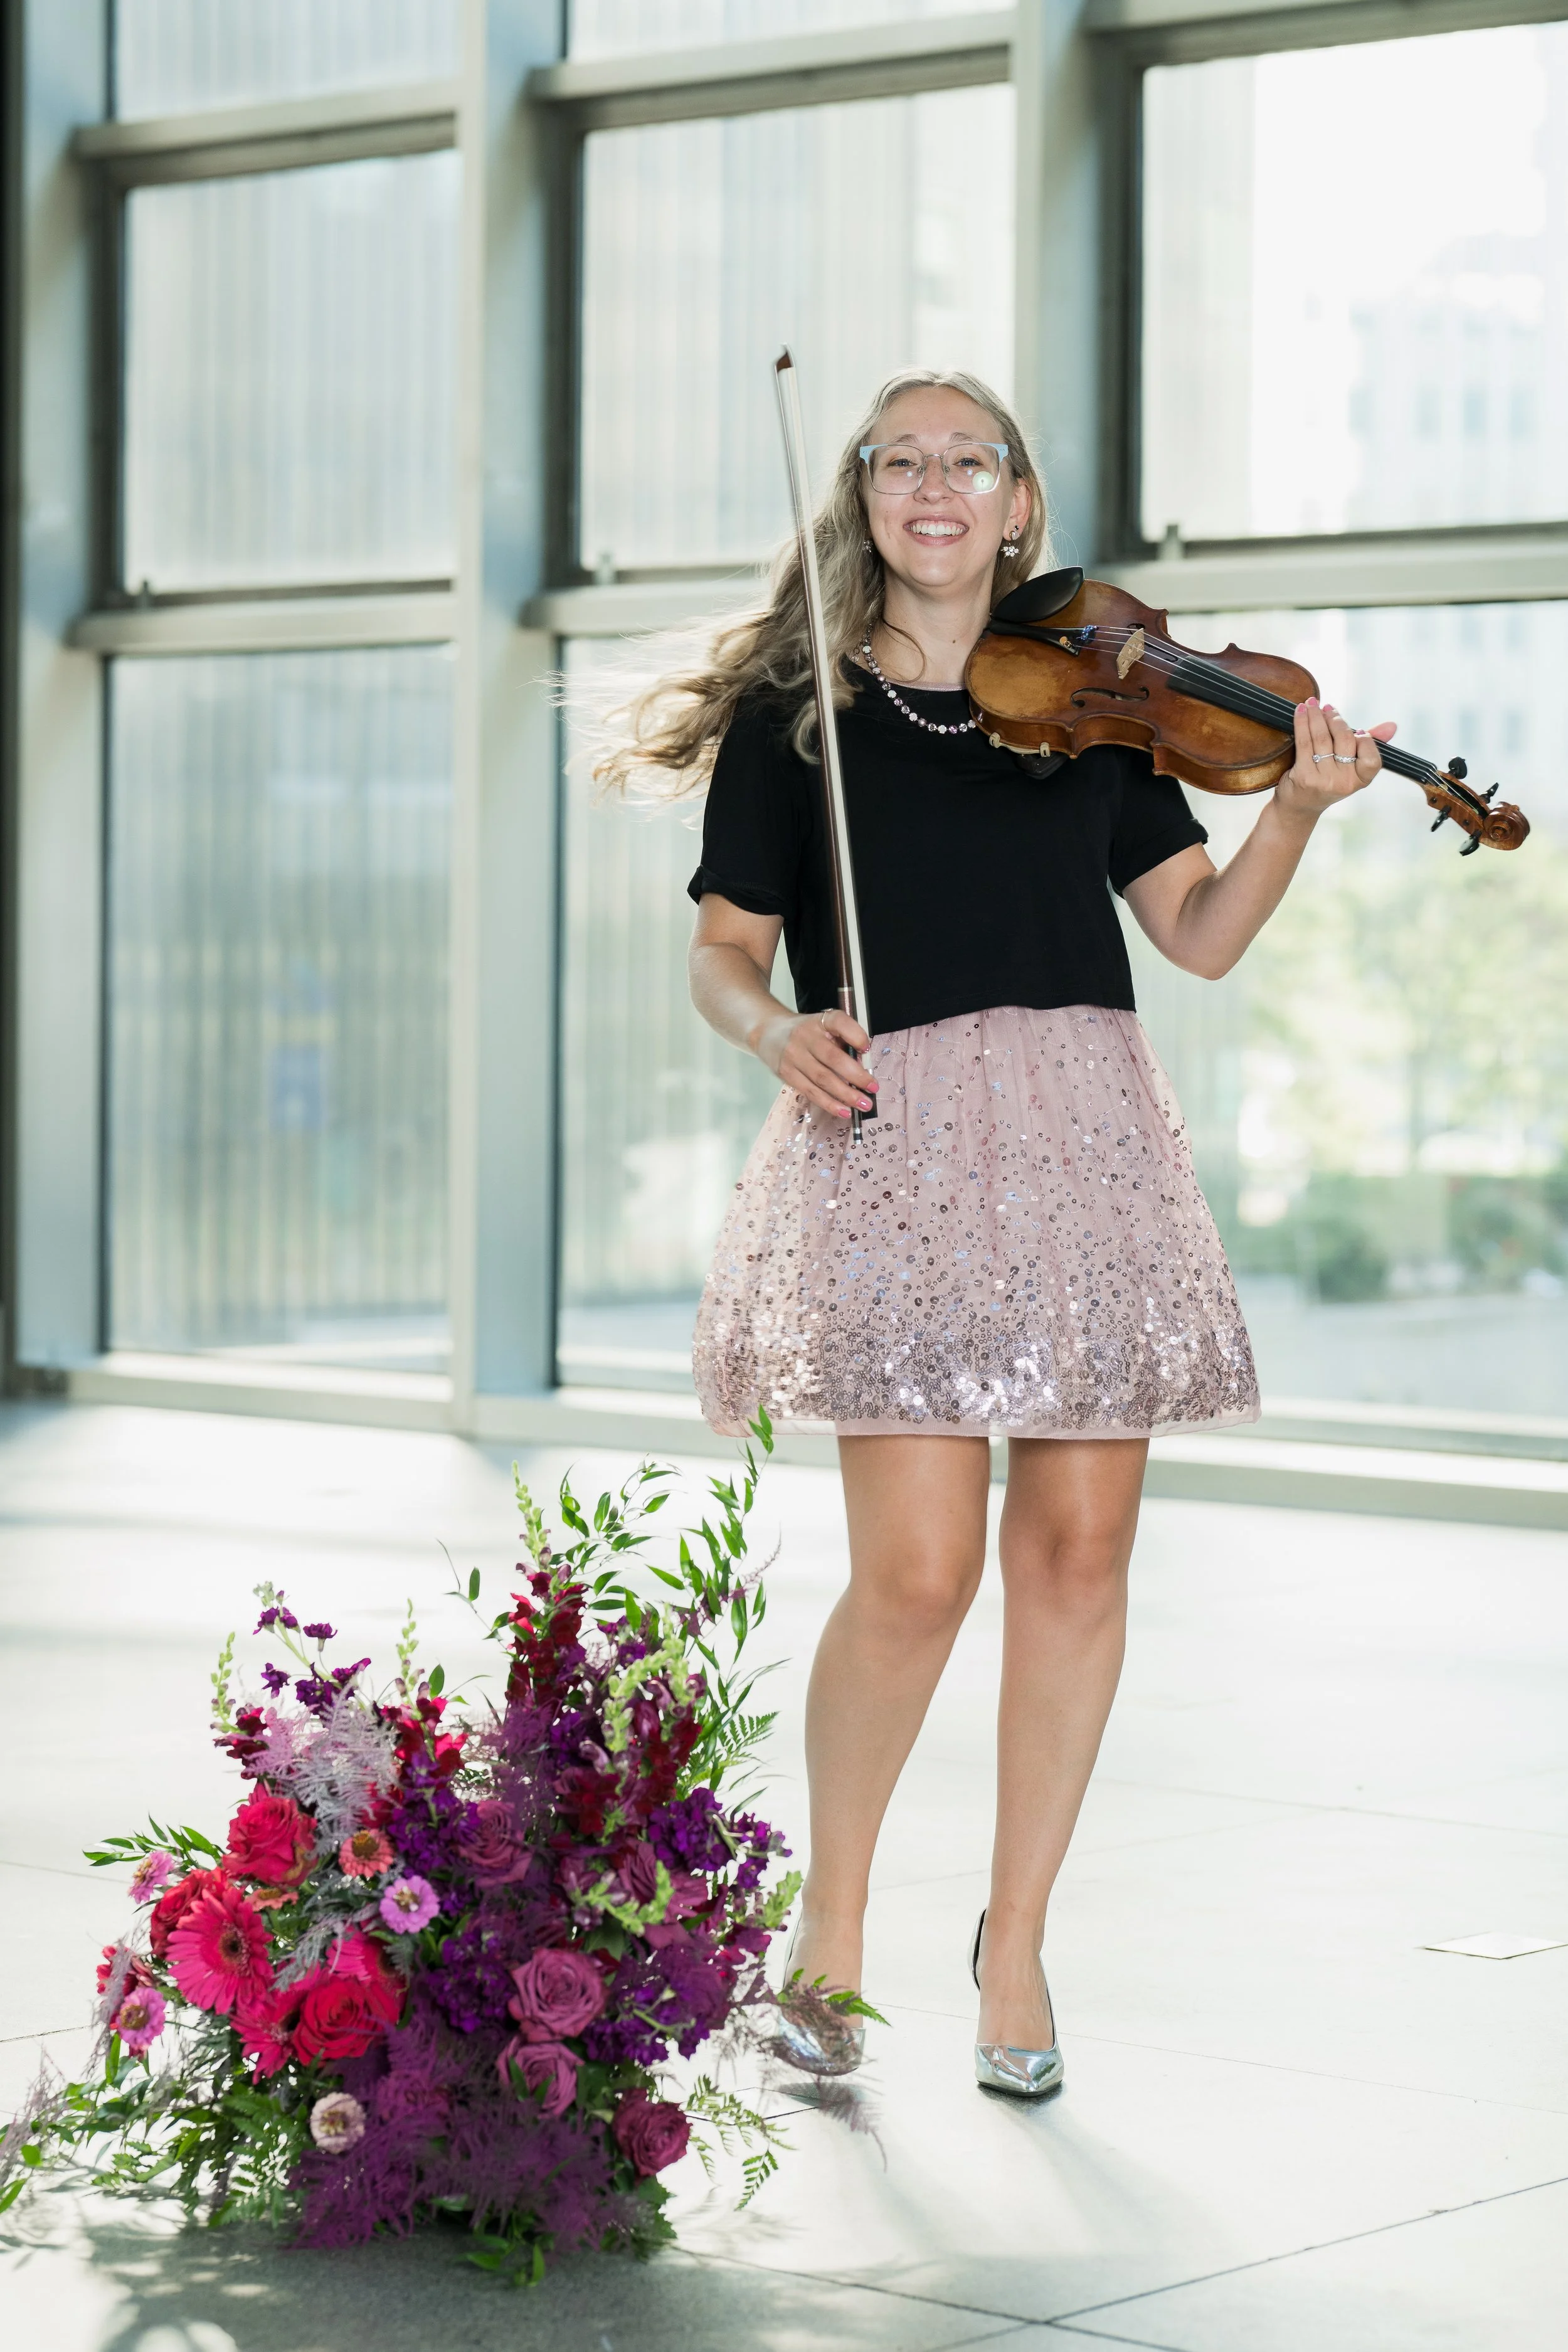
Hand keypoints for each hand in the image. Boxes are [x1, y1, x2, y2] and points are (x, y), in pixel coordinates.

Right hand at [758, 1008, 876, 1120]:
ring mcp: (793, 1056)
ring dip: (846, 1095)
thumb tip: (862, 1067)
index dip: (855, 1035)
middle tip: (873, 1088)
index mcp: (819, 1021)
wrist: (768, 1032)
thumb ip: (842, 1041)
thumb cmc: (806, 1032)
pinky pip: (811, 1092)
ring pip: (822, 1080)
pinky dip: (829, 1104)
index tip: (867, 1049)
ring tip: (863, 1104)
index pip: (838, 1022)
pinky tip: (844, 1111)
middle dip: (857, 1076)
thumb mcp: (823, 1026)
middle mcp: (804, 1036)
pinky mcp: (786, 1074)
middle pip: (833, 1058)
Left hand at [1274, 697, 1395, 821]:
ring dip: (1316, 715)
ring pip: (1322, 738)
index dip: (1366, 741)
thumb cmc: (1328, 780)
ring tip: (1312, 703)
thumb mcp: (1351, 767)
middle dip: (1335, 719)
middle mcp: (1344, 782)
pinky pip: (1304, 742)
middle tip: (1327, 708)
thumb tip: (1392, 726)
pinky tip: (1301, 711)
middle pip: (1344, 740)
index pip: (1372, 758)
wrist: (1300, 806)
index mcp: (1361, 780)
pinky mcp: (1303, 775)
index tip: (1358, 729)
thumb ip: (1371, 745)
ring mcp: (1323, 780)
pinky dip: (1302, 722)